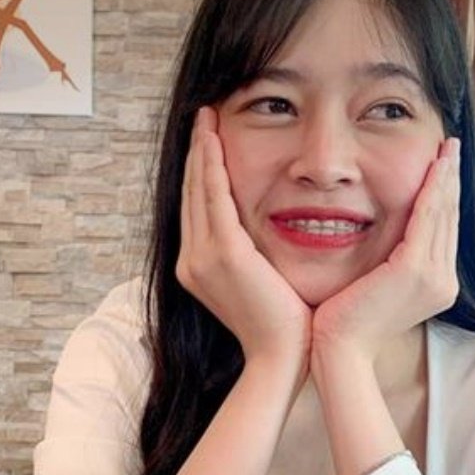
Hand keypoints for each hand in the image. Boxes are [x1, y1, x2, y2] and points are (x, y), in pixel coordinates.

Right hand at [176, 106, 311, 371]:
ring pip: (197, 189)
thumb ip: (256, 257)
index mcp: (198, 268)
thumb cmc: (284, 327)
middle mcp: (191, 260)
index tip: (209, 140)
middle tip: (204, 115)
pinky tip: (214, 137)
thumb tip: (268, 235)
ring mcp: (201, 257)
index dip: (200, 171)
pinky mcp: (223, 253)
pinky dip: (211, 164)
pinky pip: (213, 197)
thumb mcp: (263, 284)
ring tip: (206, 116)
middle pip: (190, 193)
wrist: (281, 359)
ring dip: (201, 149)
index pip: (197, 208)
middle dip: (196, 153)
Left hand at [311, 137, 460, 364]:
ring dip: (447, 177)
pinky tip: (435, 166)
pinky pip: (427, 219)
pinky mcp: (415, 270)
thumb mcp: (373, 286)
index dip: (445, 195)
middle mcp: (443, 282)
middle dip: (451, 179)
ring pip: (443, 214)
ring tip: (449, 148)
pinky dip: (431, 190)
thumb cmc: (344, 322)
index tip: (444, 166)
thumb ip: (386, 262)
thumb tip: (382, 239)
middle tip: (453, 146)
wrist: (338, 350)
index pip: (442, 231)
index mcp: (435, 286)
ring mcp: (433, 277)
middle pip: (450, 218)